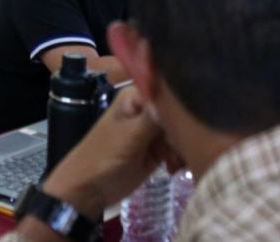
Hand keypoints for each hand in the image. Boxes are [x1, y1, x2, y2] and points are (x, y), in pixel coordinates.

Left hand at [40, 86, 181, 219]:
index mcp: (135, 97)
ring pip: (181, 131)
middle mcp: (146, 110)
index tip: (190, 118)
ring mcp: (153, 131)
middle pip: (178, 112)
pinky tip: (173, 168)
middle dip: (183, 130)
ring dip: (183, 147)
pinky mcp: (158, 150)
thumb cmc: (103, 158)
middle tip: (179, 148)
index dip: (181, 101)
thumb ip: (152, 118)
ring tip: (175, 163)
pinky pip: (178, 149)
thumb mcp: (129, 137)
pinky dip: (179, 158)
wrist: (89, 191)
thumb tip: (174, 97)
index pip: (167, 89)